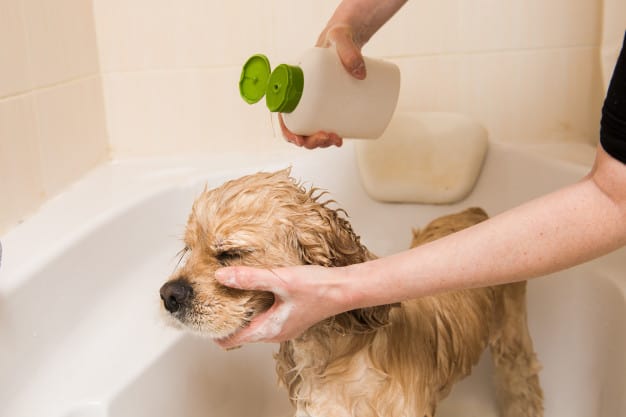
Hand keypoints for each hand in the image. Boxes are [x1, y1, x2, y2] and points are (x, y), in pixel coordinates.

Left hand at [213, 265, 347, 347]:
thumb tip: (220, 276)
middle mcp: (275, 333)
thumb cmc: (317, 287)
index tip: (201, 317)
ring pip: (253, 325)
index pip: (232, 340)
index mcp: (269, 330)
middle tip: (210, 300)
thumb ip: (249, 278)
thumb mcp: (280, 280)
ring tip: (227, 294)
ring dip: (240, 314)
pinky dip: (254, 309)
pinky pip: (265, 318)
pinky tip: (253, 291)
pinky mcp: (291, 318)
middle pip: (241, 334)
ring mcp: (284, 327)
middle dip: (225, 320)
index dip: (213, 332)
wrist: (345, 289)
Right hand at [279, 25, 364, 148]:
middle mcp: (302, 94)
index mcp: (294, 82)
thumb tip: (360, 74)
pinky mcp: (331, 103)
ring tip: (337, 140)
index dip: (289, 131)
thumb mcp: (340, 38)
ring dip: (320, 142)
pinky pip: (325, 123)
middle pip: (300, 126)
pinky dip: (329, 135)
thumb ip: (348, 50)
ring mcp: (317, 101)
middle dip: (311, 141)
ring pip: (312, 129)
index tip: (300, 140)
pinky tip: (338, 140)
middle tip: (330, 138)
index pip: (284, 112)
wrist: (349, 37)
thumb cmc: (338, 36)